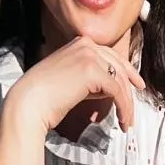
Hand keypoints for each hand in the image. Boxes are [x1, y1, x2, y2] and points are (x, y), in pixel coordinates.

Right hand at [4, 36, 145, 135]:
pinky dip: (124, 108)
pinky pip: (117, 92)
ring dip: (127, 104)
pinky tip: (123, 120)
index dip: (127, 72)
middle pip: (119, 67)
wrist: (28, 103)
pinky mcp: (93, 72)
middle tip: (134, 108)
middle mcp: (86, 45)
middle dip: (130, 90)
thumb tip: (110, 87)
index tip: (136, 84)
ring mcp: (90, 56)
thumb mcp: (71, 78)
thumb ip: (90, 76)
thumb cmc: (44, 96)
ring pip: (120, 81)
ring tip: (126, 122)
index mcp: (80, 43)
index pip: (111, 56)